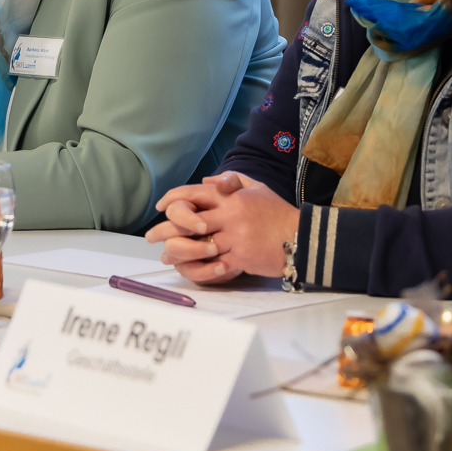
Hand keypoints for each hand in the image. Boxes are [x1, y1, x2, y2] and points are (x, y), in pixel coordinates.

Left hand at [145, 171, 297, 282]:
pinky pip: (213, 264)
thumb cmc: (277, 213)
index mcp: (232, 197)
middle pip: (189, 220)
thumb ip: (232, 182)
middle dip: (165, 229)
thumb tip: (206, 180)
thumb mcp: (257, 189)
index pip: (195, 192)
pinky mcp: (240, 258)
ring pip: (196, 245)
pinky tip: (186, 269)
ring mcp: (235, 237)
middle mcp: (230, 215)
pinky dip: (198, 268)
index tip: (161, 206)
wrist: (301, 238)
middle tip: (151, 236)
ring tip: (165, 256)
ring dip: (177, 252)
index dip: (174, 198)